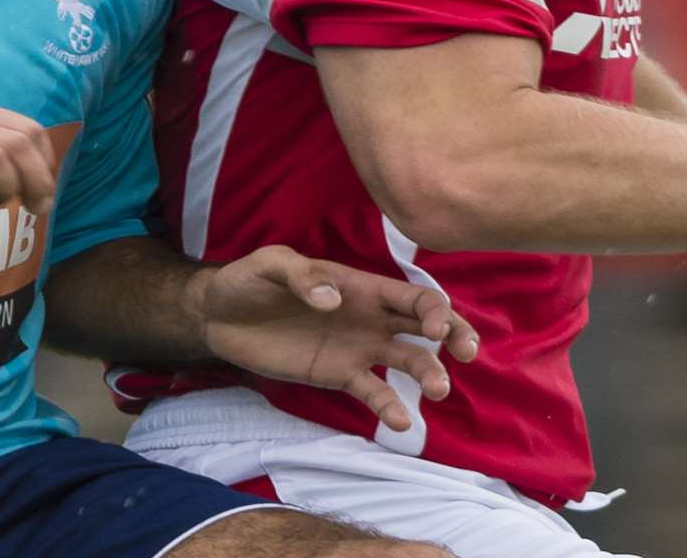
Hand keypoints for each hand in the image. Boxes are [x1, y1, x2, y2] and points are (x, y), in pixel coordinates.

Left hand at [189, 244, 479, 431]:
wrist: (219, 317)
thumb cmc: (249, 281)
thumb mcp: (271, 266)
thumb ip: (302, 276)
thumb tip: (333, 299)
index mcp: (361, 285)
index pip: (411, 295)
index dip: (433, 309)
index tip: (435, 328)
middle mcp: (370, 317)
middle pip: (425, 326)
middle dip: (454, 336)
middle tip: (467, 354)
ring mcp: (357, 349)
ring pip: (408, 360)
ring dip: (429, 373)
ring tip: (439, 390)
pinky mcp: (339, 376)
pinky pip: (372, 392)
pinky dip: (390, 406)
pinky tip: (402, 421)